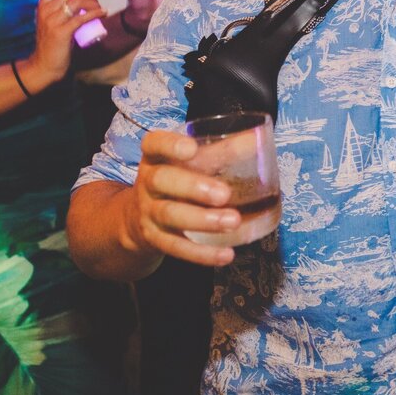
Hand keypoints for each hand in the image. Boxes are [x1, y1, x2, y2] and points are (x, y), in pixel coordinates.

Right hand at [22, 0, 106, 90]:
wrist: (44, 65)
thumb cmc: (51, 45)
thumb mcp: (52, 23)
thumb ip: (62, 12)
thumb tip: (82, 3)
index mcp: (42, 6)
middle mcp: (46, 11)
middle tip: (96, 2)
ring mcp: (53, 21)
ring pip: (78, 2)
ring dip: (94, 3)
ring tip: (100, 9)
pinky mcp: (62, 32)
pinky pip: (82, 17)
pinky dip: (96, 13)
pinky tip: (103, 14)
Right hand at [122, 130, 238, 265]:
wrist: (137, 220)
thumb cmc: (177, 181)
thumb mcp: (190, 163)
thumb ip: (221, 152)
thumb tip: (258, 140)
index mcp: (156, 157)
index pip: (154, 144)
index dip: (169, 145)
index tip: (191, 148)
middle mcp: (148, 182)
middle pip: (162, 180)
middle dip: (193, 187)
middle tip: (224, 194)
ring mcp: (148, 212)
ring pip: (170, 214)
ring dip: (203, 220)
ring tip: (233, 221)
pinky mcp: (155, 239)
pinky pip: (176, 247)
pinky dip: (201, 253)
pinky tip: (226, 254)